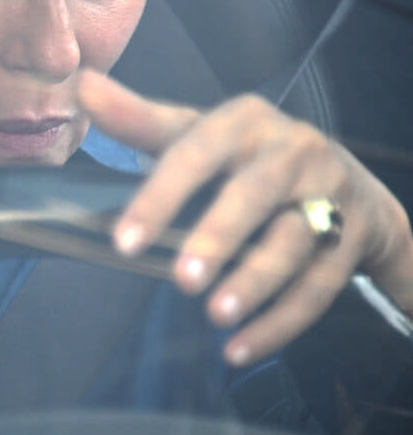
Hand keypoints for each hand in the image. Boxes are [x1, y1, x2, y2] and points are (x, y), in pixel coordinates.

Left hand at [76, 70, 412, 365]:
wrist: (350, 182)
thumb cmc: (249, 156)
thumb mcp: (197, 132)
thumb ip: (138, 119)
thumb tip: (81, 86)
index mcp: (242, 122)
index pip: (194, 154)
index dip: (159, 197)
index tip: (124, 241)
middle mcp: (291, 151)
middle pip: (252, 195)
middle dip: (217, 238)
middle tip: (181, 280)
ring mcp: (329, 193)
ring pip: (293, 242)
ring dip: (254, 283)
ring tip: (215, 317)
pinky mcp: (353, 238)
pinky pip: (319, 285)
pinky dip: (280, 321)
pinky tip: (239, 348)